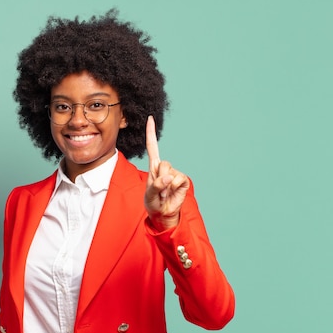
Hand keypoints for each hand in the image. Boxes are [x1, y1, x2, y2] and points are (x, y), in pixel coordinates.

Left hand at [144, 115, 190, 230]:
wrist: (163, 214)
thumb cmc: (153, 203)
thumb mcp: (149, 195)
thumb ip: (155, 186)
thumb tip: (169, 177)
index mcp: (154, 167)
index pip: (153, 147)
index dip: (151, 133)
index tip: (150, 118)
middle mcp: (165, 167)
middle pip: (163, 163)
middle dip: (159, 178)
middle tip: (158, 191)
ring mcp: (175, 173)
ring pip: (170, 172)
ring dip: (165, 186)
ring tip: (164, 194)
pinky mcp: (183, 180)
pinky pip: (178, 179)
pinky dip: (173, 188)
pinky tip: (171, 193)